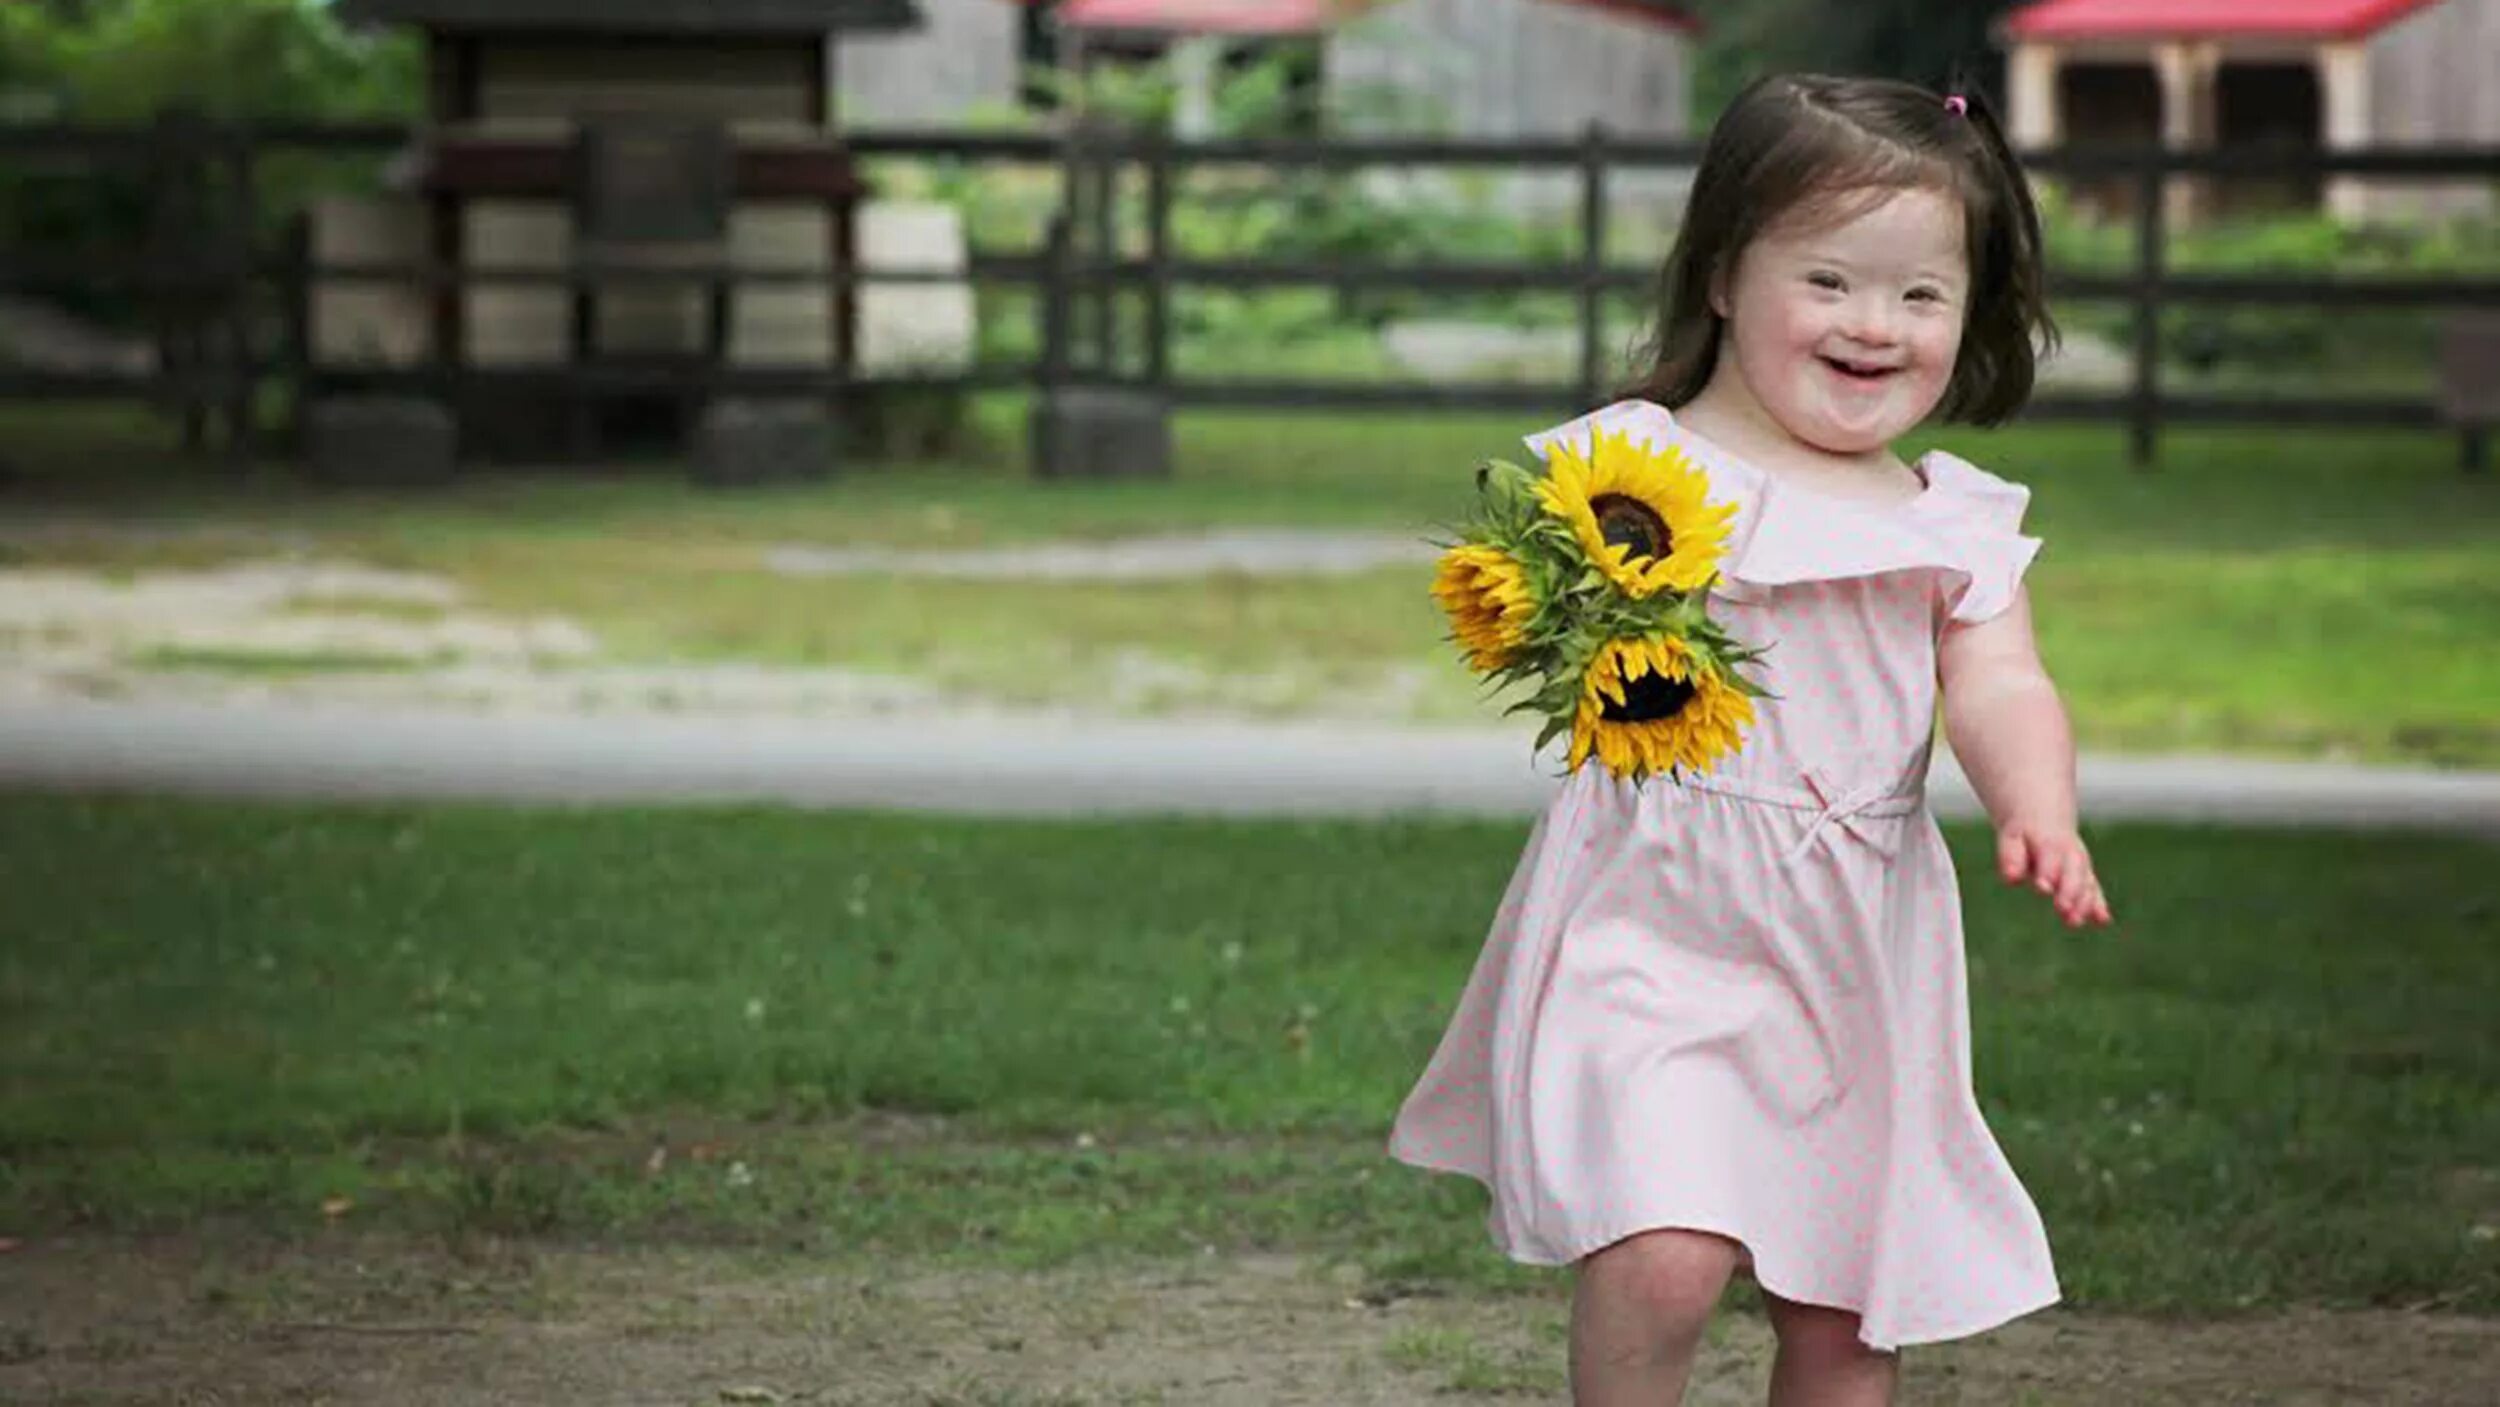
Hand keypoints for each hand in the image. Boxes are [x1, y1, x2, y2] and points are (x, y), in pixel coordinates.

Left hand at [1997, 822, 2111, 928]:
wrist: (2045, 816)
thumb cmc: (2023, 831)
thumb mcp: (2011, 837)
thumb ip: (2011, 857)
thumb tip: (2012, 879)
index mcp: (2049, 840)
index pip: (2050, 856)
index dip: (2048, 872)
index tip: (2043, 888)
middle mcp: (2069, 852)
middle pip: (2073, 872)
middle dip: (2069, 891)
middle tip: (2063, 910)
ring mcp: (2080, 863)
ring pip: (2086, 882)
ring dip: (2083, 903)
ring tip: (2075, 921)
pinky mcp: (2085, 874)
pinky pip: (2093, 889)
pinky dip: (2098, 904)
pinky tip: (2102, 920)